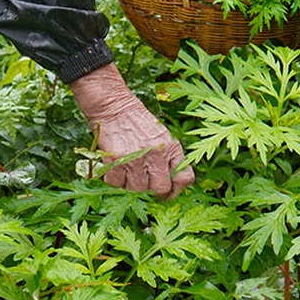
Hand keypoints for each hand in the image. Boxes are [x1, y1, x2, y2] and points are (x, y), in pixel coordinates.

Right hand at [70, 64, 194, 197]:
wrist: (114, 106)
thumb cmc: (138, 122)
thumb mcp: (161, 135)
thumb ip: (168, 157)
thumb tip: (171, 184)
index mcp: (171, 147)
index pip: (185, 178)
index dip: (177, 190)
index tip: (169, 193)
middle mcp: (157, 154)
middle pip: (160, 188)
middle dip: (152, 190)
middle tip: (144, 183)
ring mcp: (137, 157)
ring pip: (137, 188)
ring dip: (131, 184)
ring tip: (128, 170)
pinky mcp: (117, 159)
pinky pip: (117, 183)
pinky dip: (114, 180)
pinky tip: (115, 168)